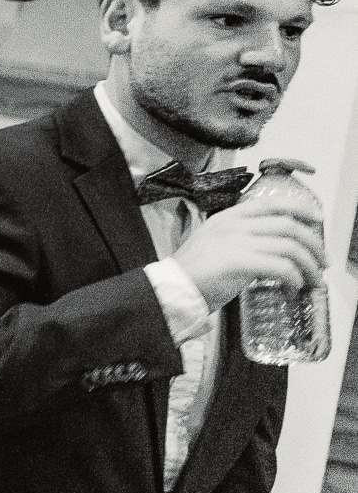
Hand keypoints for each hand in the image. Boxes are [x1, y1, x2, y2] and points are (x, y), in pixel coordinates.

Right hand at [173, 191, 326, 310]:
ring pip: (289, 247)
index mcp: (228, 217)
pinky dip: (293, 278)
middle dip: (313, 244)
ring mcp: (234, 242)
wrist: (172, 288)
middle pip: (288, 225)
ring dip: (308, 265)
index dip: (300, 209)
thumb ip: (242, 239)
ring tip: (312, 279)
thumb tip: (274, 250)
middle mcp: (233, 225)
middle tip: (321, 261)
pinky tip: (292, 287)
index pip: (271, 203)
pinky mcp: (237, 262)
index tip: (316, 219)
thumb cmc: (194, 273)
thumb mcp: (216, 244)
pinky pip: (279, 267)